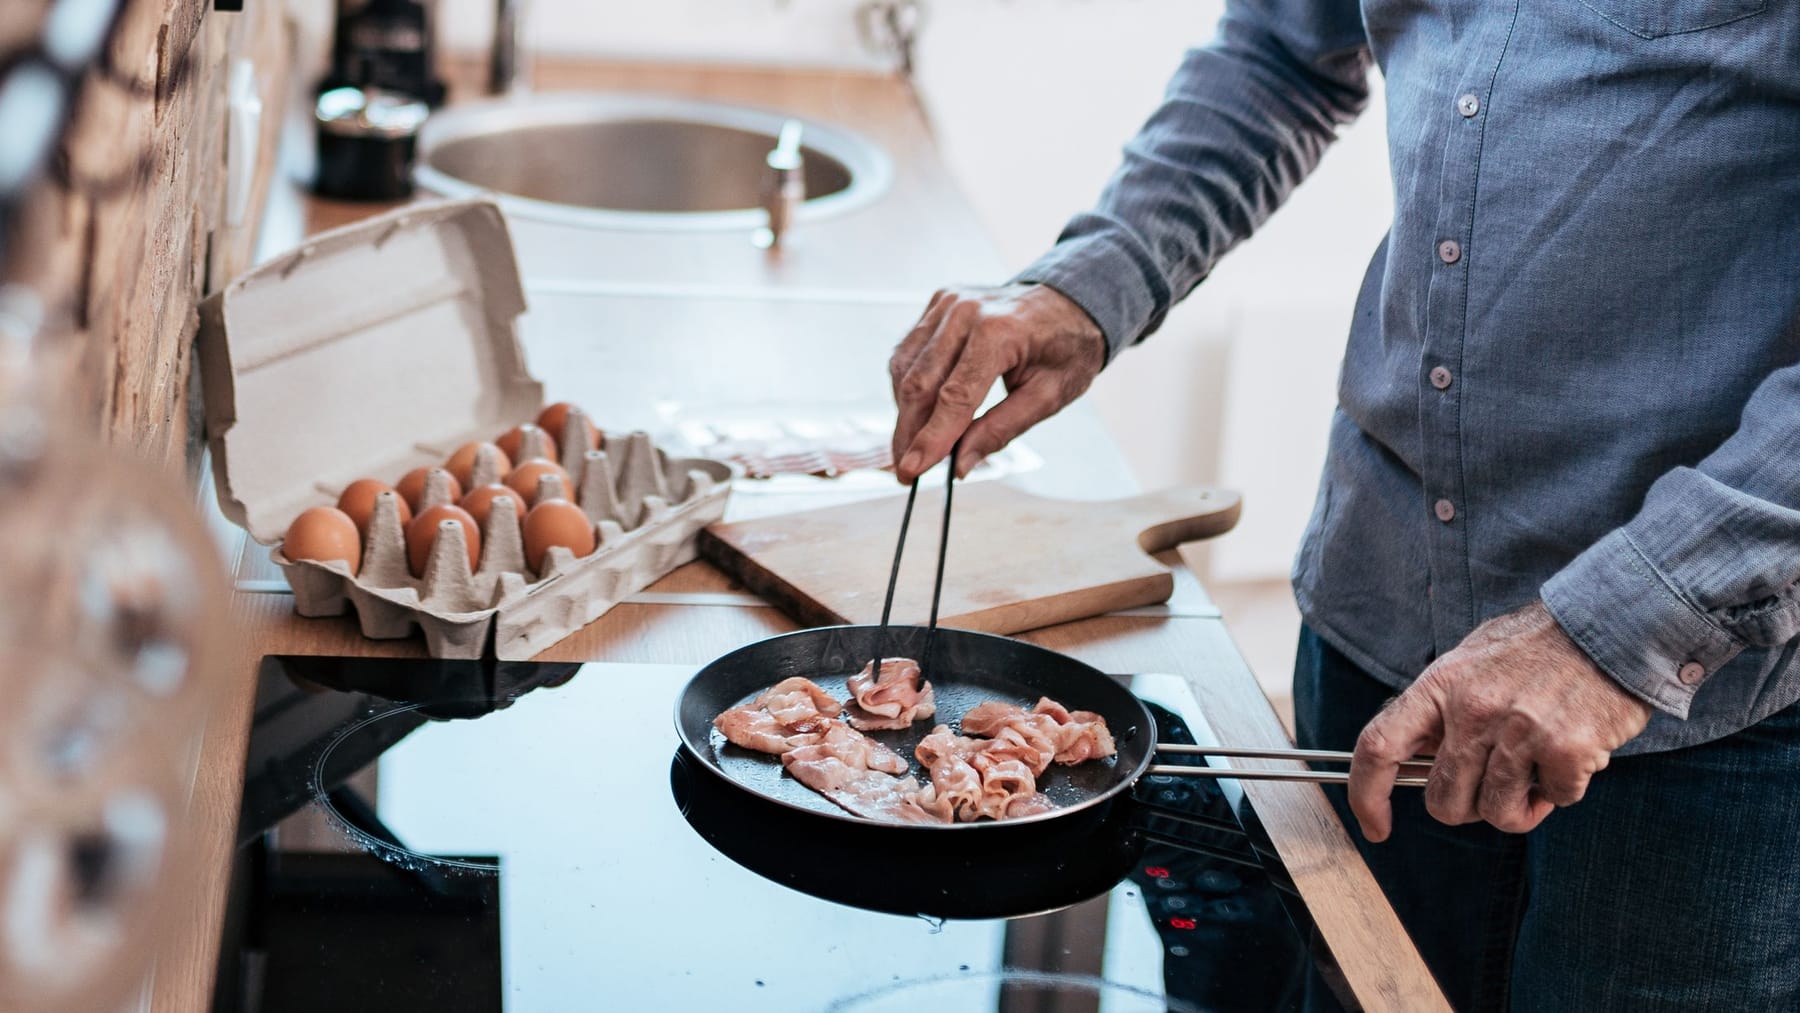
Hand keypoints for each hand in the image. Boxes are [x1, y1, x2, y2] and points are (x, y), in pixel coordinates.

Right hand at [888, 283, 1104, 482]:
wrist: (1070, 302)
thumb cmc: (1066, 349)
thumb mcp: (1048, 396)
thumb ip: (1001, 430)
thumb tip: (960, 464)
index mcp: (1000, 332)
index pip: (955, 396)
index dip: (931, 438)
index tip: (911, 472)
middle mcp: (967, 311)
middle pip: (921, 384)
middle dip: (909, 434)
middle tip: (906, 471)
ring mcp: (948, 303)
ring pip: (905, 368)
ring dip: (904, 413)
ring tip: (912, 447)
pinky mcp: (938, 303)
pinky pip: (908, 352)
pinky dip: (907, 387)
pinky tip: (916, 412)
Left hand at [1348, 600, 1651, 839]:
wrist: (1609, 622)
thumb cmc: (1539, 644)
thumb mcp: (1471, 660)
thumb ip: (1441, 706)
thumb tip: (1416, 753)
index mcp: (1440, 685)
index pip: (1379, 747)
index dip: (1368, 794)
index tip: (1375, 826)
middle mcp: (1472, 709)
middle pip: (1444, 802)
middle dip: (1468, 808)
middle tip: (1495, 784)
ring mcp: (1519, 731)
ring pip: (1498, 814)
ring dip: (1520, 806)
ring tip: (1538, 771)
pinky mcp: (1566, 750)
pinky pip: (1555, 801)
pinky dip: (1564, 790)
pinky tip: (1573, 756)